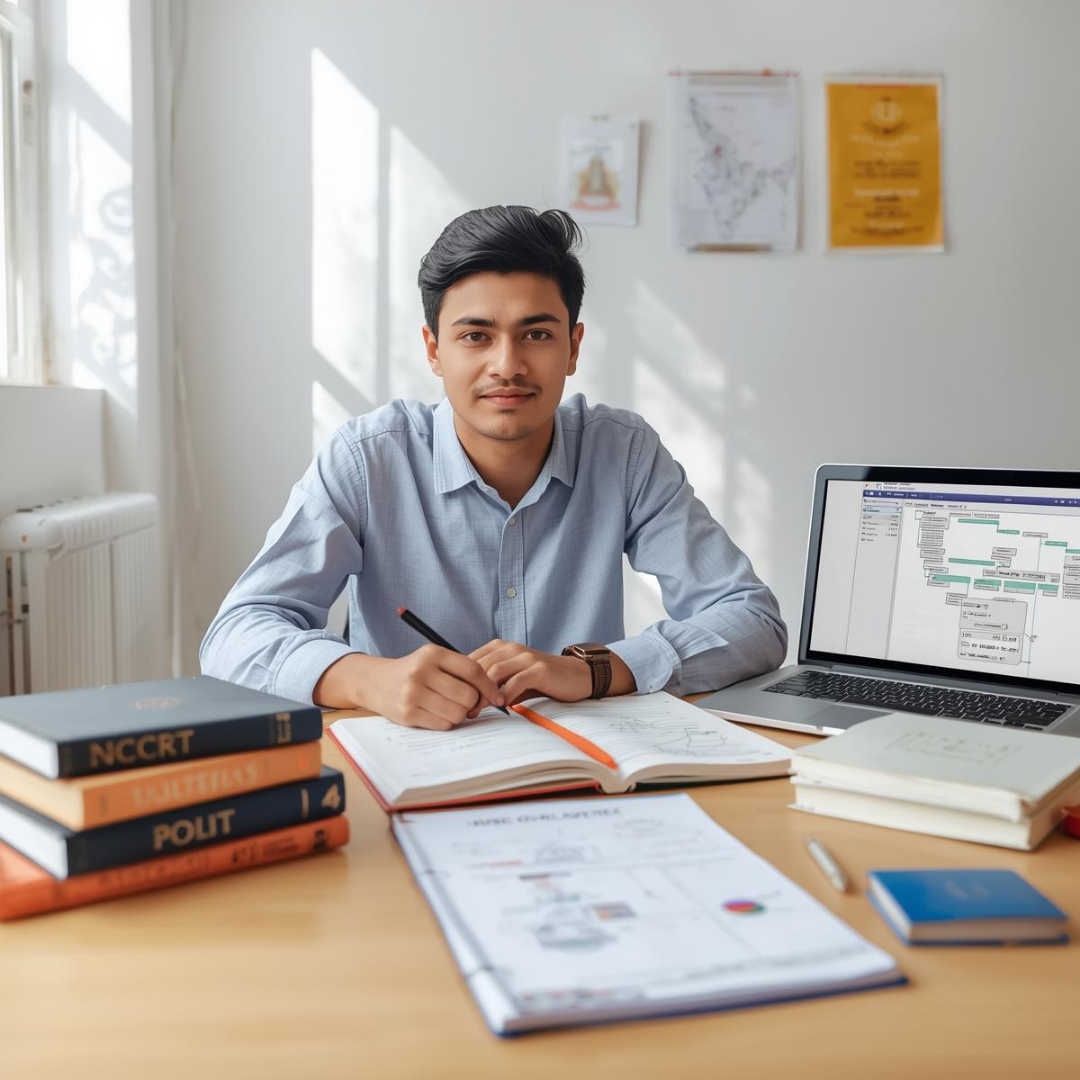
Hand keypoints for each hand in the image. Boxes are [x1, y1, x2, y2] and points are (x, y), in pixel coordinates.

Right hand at [362, 646, 504, 729]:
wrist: (375, 681)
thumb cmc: (413, 671)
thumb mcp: (433, 660)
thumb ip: (460, 671)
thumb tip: (493, 693)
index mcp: (433, 654)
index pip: (472, 670)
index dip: (489, 686)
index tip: (498, 697)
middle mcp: (421, 671)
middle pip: (468, 696)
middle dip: (473, 703)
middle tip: (466, 703)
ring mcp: (413, 694)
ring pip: (457, 713)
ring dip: (460, 714)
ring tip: (449, 707)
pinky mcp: (407, 714)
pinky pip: (443, 724)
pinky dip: (446, 722)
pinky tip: (437, 713)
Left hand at [468, 640, 592, 706]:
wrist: (575, 675)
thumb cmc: (540, 680)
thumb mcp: (511, 679)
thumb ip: (491, 684)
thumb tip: (465, 700)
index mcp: (500, 648)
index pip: (471, 661)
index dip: (460, 680)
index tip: (453, 700)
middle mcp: (511, 648)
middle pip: (480, 667)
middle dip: (468, 689)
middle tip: (462, 710)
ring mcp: (526, 657)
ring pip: (495, 673)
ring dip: (483, 694)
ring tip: (476, 711)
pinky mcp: (540, 668)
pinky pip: (517, 681)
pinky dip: (506, 694)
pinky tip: (502, 706)